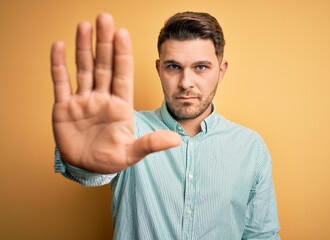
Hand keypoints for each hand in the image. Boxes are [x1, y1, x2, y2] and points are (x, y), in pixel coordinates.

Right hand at [50, 13, 179, 173]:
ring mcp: (82, 101)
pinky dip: (58, 65)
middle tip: (105, 18)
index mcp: (120, 105)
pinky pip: (61, 82)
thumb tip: (177, 140)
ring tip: (84, 26)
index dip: (122, 55)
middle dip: (104, 43)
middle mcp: (102, 98)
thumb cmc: (110, 159)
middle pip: (104, 65)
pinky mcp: (64, 107)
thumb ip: (150, 144)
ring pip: (83, 69)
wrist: (86, 168)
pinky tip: (59, 46)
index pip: (122, 75)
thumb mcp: (131, 153)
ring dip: (83, 48)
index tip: (122, 33)